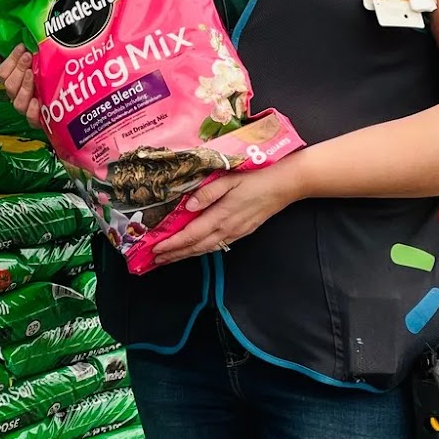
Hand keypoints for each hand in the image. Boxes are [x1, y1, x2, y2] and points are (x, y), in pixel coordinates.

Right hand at [0, 44, 41, 129]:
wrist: (70, 87)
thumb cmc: (47, 69)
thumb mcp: (30, 56)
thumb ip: (6, 53)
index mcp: (13, 79)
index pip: (2, 73)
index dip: (11, 60)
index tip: (22, 47)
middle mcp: (18, 94)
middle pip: (9, 86)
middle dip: (18, 70)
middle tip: (29, 57)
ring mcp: (28, 107)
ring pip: (18, 102)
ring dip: (24, 87)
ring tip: (32, 75)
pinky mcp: (39, 119)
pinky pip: (31, 119)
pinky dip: (33, 111)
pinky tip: (37, 101)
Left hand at [151, 161, 305, 265]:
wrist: (284, 186)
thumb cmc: (256, 178)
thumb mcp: (229, 179)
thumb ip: (207, 192)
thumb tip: (188, 204)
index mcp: (220, 216)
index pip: (190, 235)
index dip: (171, 244)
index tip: (155, 249)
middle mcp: (226, 229)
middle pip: (195, 247)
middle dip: (173, 255)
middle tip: (155, 260)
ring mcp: (235, 233)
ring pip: (205, 249)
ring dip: (185, 255)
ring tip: (169, 258)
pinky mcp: (241, 232)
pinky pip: (216, 246)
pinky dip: (201, 251)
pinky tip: (194, 250)